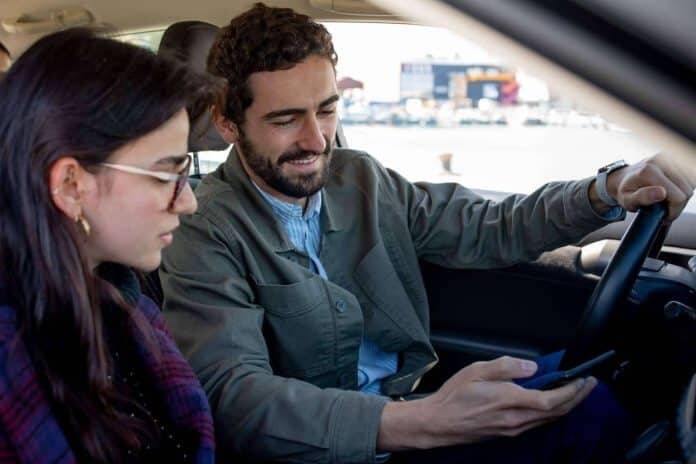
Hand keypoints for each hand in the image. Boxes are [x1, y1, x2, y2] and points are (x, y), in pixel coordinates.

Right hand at [377, 356, 595, 450]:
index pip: (552, 400)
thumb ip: (506, 366)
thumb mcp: (477, 371)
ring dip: (567, 406)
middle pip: (557, 412)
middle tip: (589, 385)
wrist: (438, 423)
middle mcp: (516, 419)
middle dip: (577, 398)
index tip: (584, 380)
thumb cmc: (454, 397)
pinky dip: (552, 412)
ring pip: (549, 419)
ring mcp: (513, 428)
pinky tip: (551, 404)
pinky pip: (538, 423)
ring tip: (575, 392)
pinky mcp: (508, 432)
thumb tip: (530, 367)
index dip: (573, 391)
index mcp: (510, 401)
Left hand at [603, 153, 694, 220]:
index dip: (674, 210)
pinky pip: (689, 177)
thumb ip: (643, 197)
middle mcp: (660, 160)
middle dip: (678, 203)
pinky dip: (683, 185)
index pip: (679, 197)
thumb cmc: (626, 191)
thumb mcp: (628, 200)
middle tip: (665, 207)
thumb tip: (662, 193)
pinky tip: (671, 188)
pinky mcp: (673, 156)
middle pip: (687, 190)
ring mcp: (668, 157)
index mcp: (648, 171)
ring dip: (682, 194)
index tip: (665, 215)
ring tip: (667, 197)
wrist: (623, 177)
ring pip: (691, 184)